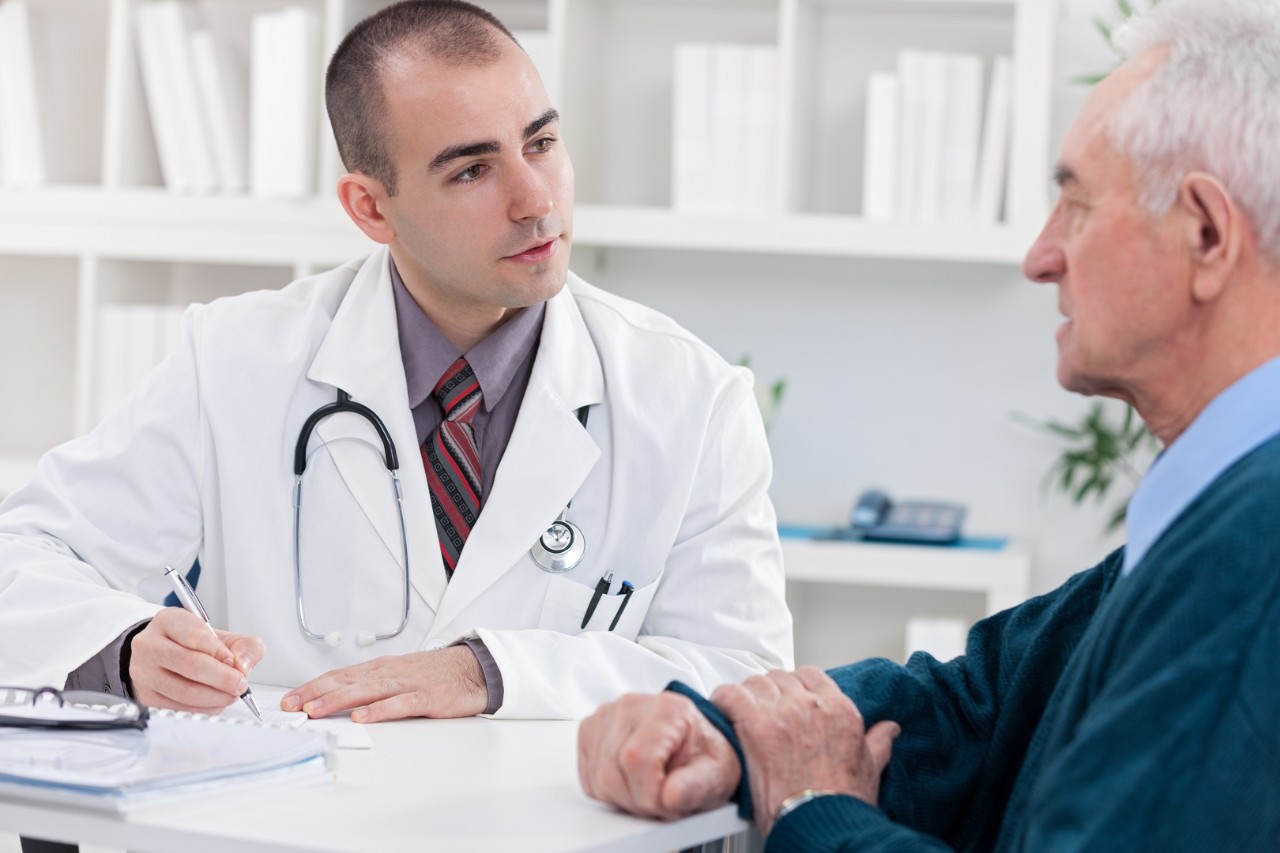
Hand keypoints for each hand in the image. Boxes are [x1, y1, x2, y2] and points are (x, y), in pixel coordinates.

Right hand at [127, 607, 264, 712]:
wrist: (166, 657)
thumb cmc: (195, 646)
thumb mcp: (223, 636)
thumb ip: (244, 645)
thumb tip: (243, 665)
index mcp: (168, 621)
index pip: (193, 634)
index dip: (218, 650)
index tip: (233, 661)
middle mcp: (149, 644)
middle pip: (188, 663)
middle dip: (222, 677)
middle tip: (240, 683)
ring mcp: (143, 672)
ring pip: (184, 690)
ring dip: (216, 697)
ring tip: (231, 694)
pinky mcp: (146, 696)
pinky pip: (180, 707)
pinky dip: (204, 708)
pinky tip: (216, 702)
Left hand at [281, 645, 486, 721]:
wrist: (474, 668)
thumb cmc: (435, 674)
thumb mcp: (399, 674)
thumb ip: (372, 685)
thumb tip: (339, 698)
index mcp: (381, 668)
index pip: (339, 676)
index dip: (313, 686)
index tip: (290, 698)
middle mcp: (389, 672)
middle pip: (346, 681)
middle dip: (316, 693)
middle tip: (292, 705)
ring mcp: (408, 684)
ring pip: (367, 690)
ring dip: (338, 700)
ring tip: (315, 711)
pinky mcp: (427, 697)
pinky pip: (399, 704)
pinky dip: (379, 710)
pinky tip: (362, 717)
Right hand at [578, 692, 740, 820]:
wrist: (695, 745)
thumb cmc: (705, 757)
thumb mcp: (717, 775)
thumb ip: (697, 786)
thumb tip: (671, 795)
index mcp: (667, 709)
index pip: (636, 759)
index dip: (650, 795)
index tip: (670, 803)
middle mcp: (632, 705)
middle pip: (613, 774)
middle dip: (639, 801)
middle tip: (665, 800)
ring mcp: (607, 715)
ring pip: (598, 780)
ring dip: (625, 799)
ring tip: (652, 791)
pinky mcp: (591, 730)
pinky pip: (589, 779)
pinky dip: (610, 792)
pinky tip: (634, 783)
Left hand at [712, 667, 899, 834]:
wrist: (821, 824)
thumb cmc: (841, 802)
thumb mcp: (870, 767)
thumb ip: (878, 742)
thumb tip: (889, 729)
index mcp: (839, 709)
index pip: (810, 676)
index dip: (795, 686)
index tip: (787, 698)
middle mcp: (811, 704)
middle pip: (780, 678)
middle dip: (770, 692)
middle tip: (761, 709)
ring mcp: (782, 712)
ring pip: (756, 684)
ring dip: (747, 697)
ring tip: (740, 712)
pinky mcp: (755, 724)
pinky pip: (731, 696)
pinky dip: (724, 700)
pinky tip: (723, 709)